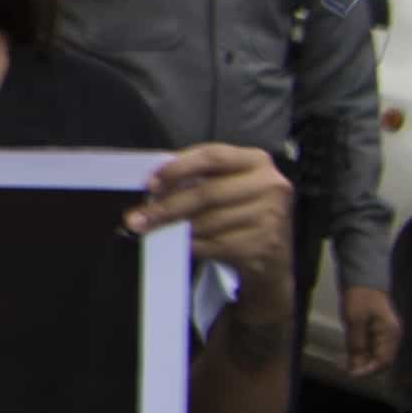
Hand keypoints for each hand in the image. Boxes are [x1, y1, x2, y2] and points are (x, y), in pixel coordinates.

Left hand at [130, 143, 297, 329]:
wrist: (272, 256)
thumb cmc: (240, 211)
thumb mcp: (227, 184)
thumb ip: (197, 177)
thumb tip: (153, 185)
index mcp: (257, 161)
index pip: (212, 156)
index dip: (178, 168)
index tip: (150, 182)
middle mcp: (269, 185)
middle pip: (207, 192)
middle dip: (167, 206)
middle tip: (138, 217)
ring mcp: (270, 216)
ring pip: (208, 221)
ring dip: (175, 228)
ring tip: (153, 230)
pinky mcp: (264, 244)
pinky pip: (215, 245)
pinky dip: (192, 245)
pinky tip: (179, 245)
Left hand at [338, 280, 404, 379]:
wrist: (363, 281)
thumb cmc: (360, 297)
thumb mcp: (355, 320)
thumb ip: (357, 343)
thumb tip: (357, 365)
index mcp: (391, 334)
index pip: (383, 361)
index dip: (367, 370)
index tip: (350, 373)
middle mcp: (392, 338)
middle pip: (380, 362)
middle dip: (363, 368)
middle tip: (343, 368)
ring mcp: (385, 337)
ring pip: (374, 358)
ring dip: (359, 363)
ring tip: (341, 363)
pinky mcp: (377, 335)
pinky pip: (370, 350)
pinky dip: (359, 355)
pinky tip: (345, 357)